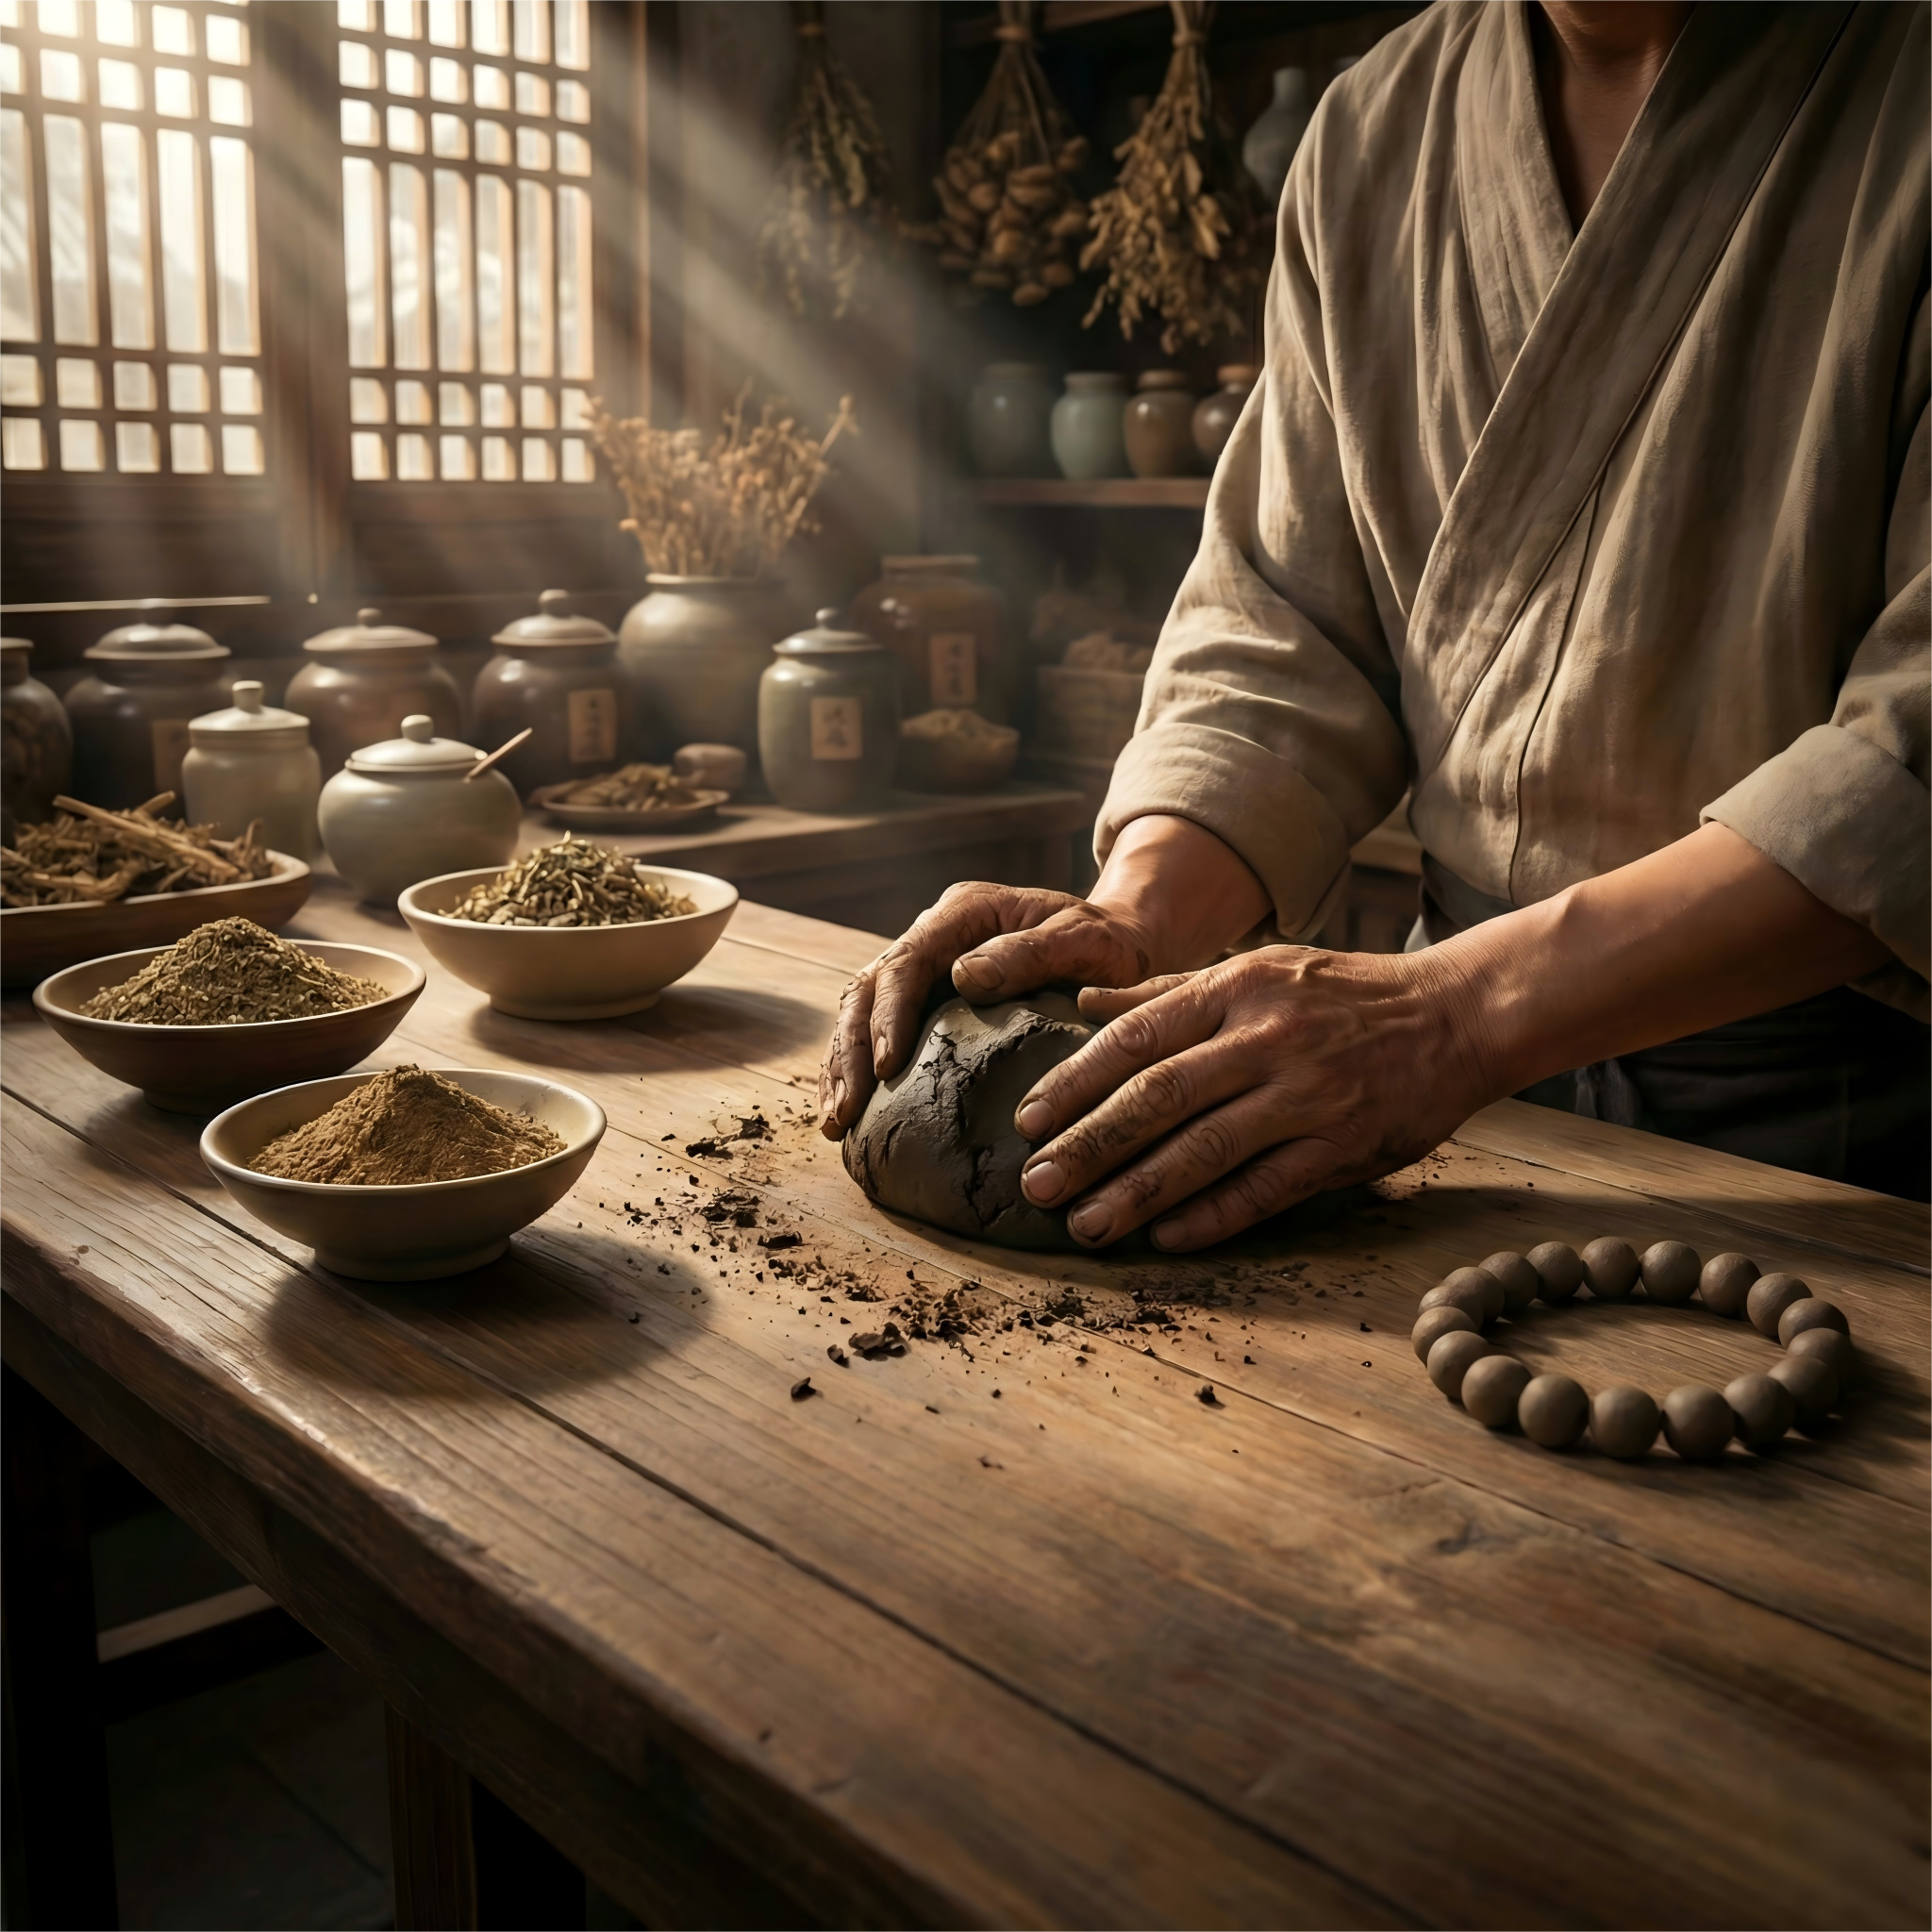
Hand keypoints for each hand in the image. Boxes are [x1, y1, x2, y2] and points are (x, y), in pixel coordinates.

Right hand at [817, 882, 1157, 1138]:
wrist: (1121, 945)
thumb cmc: (1110, 945)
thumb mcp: (1087, 941)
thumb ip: (1031, 952)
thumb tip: (965, 975)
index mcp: (964, 911)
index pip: (907, 961)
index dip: (889, 1014)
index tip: (885, 1065)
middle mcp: (934, 934)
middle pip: (869, 987)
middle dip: (850, 1051)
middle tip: (843, 1112)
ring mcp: (927, 966)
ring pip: (861, 1010)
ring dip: (843, 1065)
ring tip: (835, 1123)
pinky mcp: (928, 1000)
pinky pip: (879, 1030)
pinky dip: (860, 1069)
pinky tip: (854, 1114)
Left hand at [1012, 946, 1491, 1250]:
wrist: (1459, 1014)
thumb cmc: (1345, 994)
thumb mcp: (1258, 970)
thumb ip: (1170, 992)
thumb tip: (1085, 1004)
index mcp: (1238, 988)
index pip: (1136, 1038)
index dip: (1075, 1082)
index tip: (1028, 1121)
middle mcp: (1266, 1039)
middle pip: (1158, 1098)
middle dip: (1089, 1145)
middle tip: (1036, 1185)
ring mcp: (1308, 1095)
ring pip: (1205, 1150)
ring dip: (1137, 1193)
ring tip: (1086, 1224)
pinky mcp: (1344, 1145)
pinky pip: (1266, 1189)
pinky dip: (1213, 1216)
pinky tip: (1166, 1239)